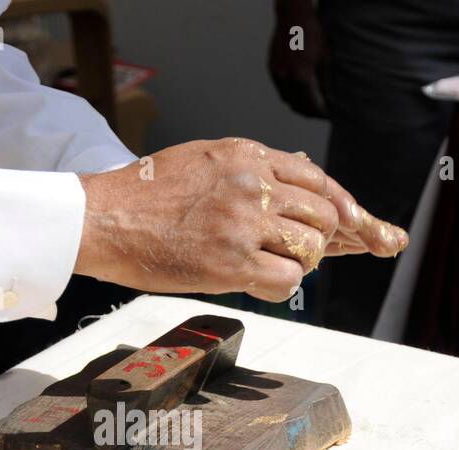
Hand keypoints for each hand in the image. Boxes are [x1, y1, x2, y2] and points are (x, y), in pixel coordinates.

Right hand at [75, 138, 406, 303]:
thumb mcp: (203, 159)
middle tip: (290, 252)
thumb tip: (292, 183)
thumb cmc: (145, 195)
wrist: (104, 218)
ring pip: (309, 248)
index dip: (341, 206)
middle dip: (316, 239)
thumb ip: (248, 169)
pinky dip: (281, 285)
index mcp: (247, 156)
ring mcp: (243, 223)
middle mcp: (252, 184)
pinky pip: (288, 279)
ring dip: (297, 263)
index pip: (318, 180)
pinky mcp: (232, 262)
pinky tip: (257, 281)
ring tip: (265, 265)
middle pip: (322, 216)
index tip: (354, 224)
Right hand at [268, 0, 327, 117]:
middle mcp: (286, 77)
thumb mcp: (324, 59)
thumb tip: (330, 101)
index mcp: (300, 76)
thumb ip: (325, 84)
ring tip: (310, 105)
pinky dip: (289, 94)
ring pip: (286, 99)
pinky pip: (280, 88)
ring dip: (298, 105)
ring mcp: (276, 73)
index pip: (310, 105)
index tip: (327, 116)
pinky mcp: (272, 68)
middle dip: (309, 113)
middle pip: (296, 106)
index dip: (319, 113)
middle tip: (320, 114)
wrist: (293, 15)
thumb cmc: (312, 33)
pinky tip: (299, 92)